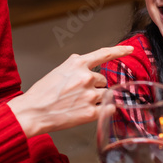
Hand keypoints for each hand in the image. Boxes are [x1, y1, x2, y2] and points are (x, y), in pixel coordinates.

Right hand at [9, 45, 132, 136]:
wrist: (32, 112)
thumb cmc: (42, 94)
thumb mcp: (59, 71)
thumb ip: (76, 67)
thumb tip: (87, 67)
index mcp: (77, 64)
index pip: (104, 54)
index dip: (120, 50)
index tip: (130, 49)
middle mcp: (86, 77)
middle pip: (103, 80)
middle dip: (95, 86)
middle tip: (78, 94)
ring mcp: (90, 95)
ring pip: (105, 94)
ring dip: (97, 99)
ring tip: (78, 103)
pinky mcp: (90, 113)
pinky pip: (108, 109)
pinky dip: (104, 110)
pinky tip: (90, 112)